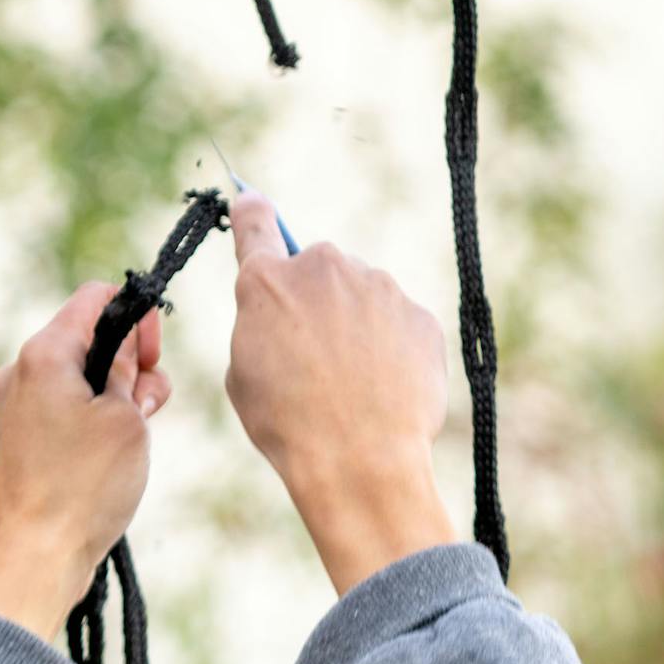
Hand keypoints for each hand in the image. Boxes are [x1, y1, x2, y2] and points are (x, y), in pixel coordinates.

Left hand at [0, 283, 170, 643]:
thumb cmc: (86, 488)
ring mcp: (13, 404)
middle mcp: (19, 371)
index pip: (96, 298)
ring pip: (78, 373)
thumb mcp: (128, 419)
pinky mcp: (16, 435)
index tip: (154, 357)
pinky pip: (62, 404)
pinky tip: (110, 452)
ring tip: (133, 436)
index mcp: (43, 354)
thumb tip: (127, 345)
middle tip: (149, 406)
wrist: (37, 558)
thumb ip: (132, 370)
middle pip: (89, 336)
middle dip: (130, 362)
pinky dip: (92, 415)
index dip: (137, 317)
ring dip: (115, 392)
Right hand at [224, 193, 455, 597]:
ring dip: (355, 327)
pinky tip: (384, 391)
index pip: (255, 222)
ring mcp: (378, 286)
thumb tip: (281, 315)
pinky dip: (392, 350)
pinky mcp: (419, 314)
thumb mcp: (244, 374)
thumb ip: (259, 325)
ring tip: (352, 386)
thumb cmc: (288, 425)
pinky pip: (400, 324)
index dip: (253, 213)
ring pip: (362, 297)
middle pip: (316, 270)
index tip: (253, 203)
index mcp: (267, 281)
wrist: (360, 460)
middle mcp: (324, 267)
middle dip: (314, 301)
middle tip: (312, 356)